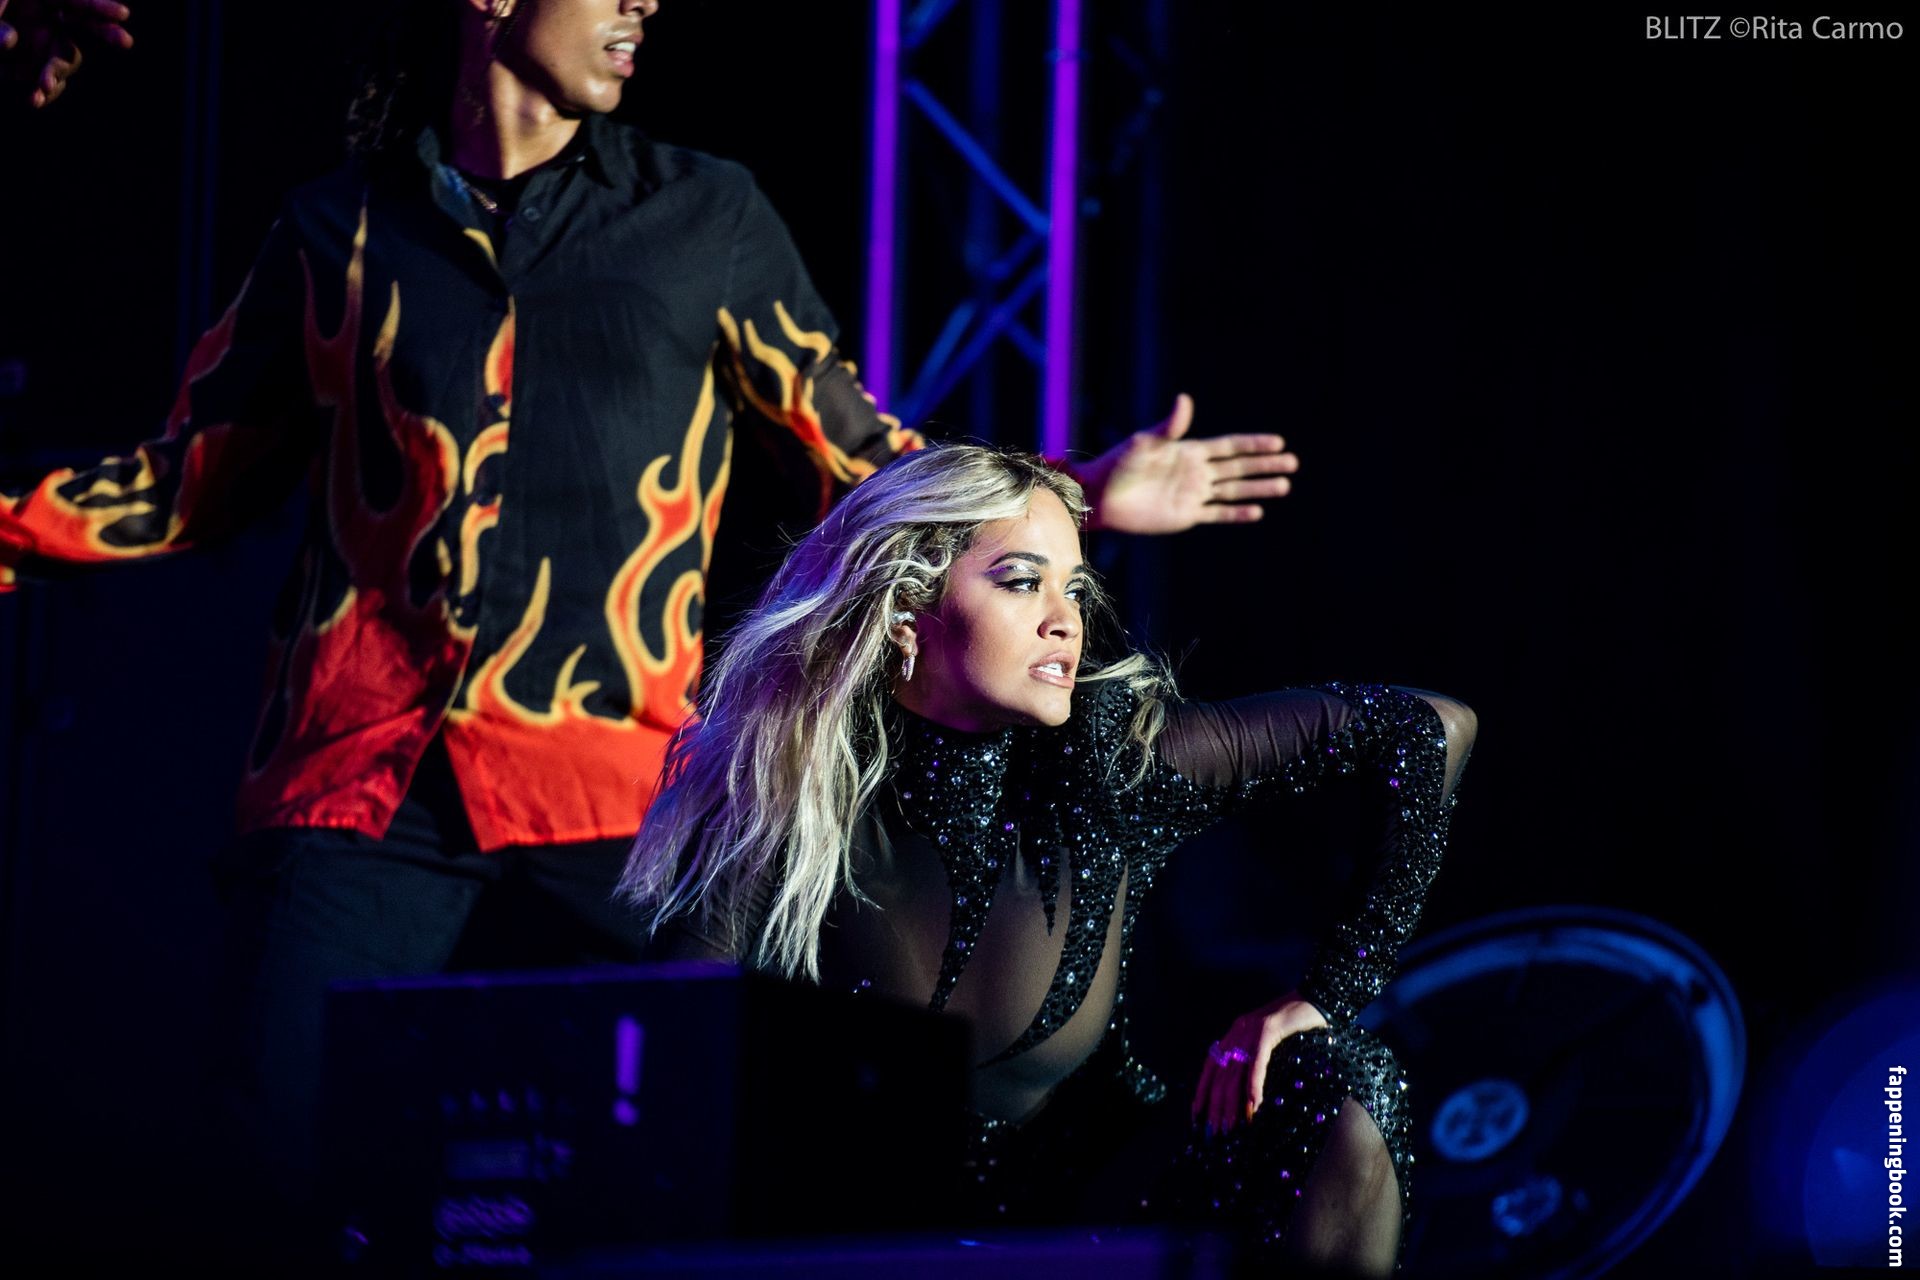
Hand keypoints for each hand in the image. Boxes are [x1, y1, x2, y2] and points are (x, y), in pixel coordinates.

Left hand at [1, 0, 132, 109]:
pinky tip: (34, 100)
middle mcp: (43, 17)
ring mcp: (39, 43)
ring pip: (62, 59)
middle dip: (105, 32)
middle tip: (126, 42)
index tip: (123, 15)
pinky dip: (40, 90)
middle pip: (83, 24)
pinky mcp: (30, 67)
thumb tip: (12, 41)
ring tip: (42, 88)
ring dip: (55, 74)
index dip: (99, 6)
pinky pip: (44, 80)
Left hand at [1074, 393, 1299, 533]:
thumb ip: (1170, 426)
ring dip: (1258, 488)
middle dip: (1265, 465)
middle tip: (1293, 462)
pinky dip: (1236, 513)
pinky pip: (1217, 514)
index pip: (1229, 446)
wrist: (1100, 497)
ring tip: (1284, 486)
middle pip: (1238, 468)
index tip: (1278, 441)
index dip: (1253, 444)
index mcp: (1188, 450)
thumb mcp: (1145, 442)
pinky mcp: (1186, 515)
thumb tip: (1186, 399)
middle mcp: (1195, 472)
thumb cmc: (1118, 465)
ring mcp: (1193, 494)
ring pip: (1234, 491)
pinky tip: (1257, 511)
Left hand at [1192, 990, 1328, 1135]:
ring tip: (1231, 1126)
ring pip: (1235, 1072)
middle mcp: (1238, 1030)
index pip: (1210, 1067)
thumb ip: (1255, 1060)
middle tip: (1216, 1131)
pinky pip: (1257, 1062)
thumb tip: (1247, 1095)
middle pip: (1220, 1075)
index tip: (1196, 1116)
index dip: (1202, 1092)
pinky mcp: (1268, 1029)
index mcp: (1235, 1033)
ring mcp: (1252, 1029)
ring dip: (1232, 1103)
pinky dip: (1253, 1085)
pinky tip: (1254, 1105)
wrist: (1318, 997)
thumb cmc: (1297, 1025)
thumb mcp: (1269, 1042)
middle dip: (1216, 1105)